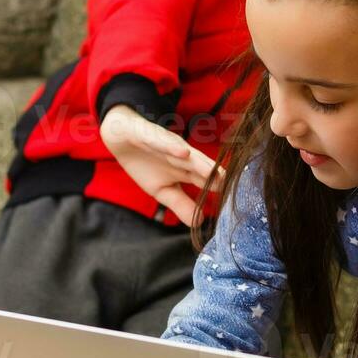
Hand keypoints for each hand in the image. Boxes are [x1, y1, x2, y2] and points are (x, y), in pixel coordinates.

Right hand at [99, 105, 225, 226]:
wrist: (120, 136)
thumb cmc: (146, 163)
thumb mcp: (162, 190)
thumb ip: (181, 204)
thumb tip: (200, 223)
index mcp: (187, 170)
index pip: (207, 181)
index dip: (220, 190)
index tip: (236, 201)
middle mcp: (181, 156)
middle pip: (202, 167)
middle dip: (217, 176)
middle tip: (233, 187)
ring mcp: (167, 145)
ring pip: (185, 154)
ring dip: (200, 162)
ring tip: (213, 171)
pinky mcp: (150, 134)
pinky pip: (161, 141)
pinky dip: (171, 146)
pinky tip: (183, 152)